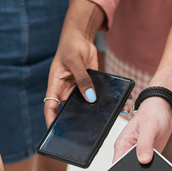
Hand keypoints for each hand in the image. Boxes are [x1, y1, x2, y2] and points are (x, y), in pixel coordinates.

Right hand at [44, 0, 105, 126]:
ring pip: (88, 105)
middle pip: (71, 111)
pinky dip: (109, 100)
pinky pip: (100, 96)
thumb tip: (90, 97)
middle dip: (80, 122)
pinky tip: (121, 102)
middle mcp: (67, 92)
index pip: (50, 108)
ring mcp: (80, 90)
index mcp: (56, 87)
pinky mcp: (92, 87)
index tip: (54, 132)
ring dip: (100, 111)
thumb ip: (82, 78)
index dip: (51, 121)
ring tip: (114, 115)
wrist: (80, 38)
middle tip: (90, 131)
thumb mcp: (74, 61)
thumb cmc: (70, 47)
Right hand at [113, 97, 171, 163]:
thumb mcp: (148, 127)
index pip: (116, 165)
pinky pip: (148, 167)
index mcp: (123, 144)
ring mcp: (139, 154)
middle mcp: (129, 150)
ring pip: (139, 170)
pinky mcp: (148, 156)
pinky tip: (158, 166)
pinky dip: (153, 169)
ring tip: (153, 166)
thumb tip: (144, 160)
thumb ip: (145, 144)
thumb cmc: (152, 114)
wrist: (163, 110)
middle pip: (127, 169)